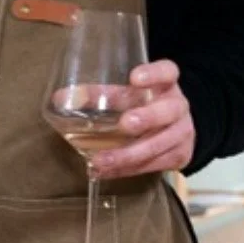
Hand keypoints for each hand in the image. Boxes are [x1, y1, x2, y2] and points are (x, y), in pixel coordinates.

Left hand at [91, 59, 194, 178]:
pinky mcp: (179, 156)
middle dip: (148, 117)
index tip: (135, 78)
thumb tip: (61, 98)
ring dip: (130, 154)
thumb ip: (101, 94)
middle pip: (169, 110)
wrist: (177, 128)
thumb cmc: (146, 105)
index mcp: (167, 84)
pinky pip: (153, 165)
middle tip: (126, 124)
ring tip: (101, 160)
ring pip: (160, 144)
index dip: (154, 74)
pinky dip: (127, 169)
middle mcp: (179, 107)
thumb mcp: (129, 94)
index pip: (168, 71)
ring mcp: (182, 133)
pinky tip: (106, 171)